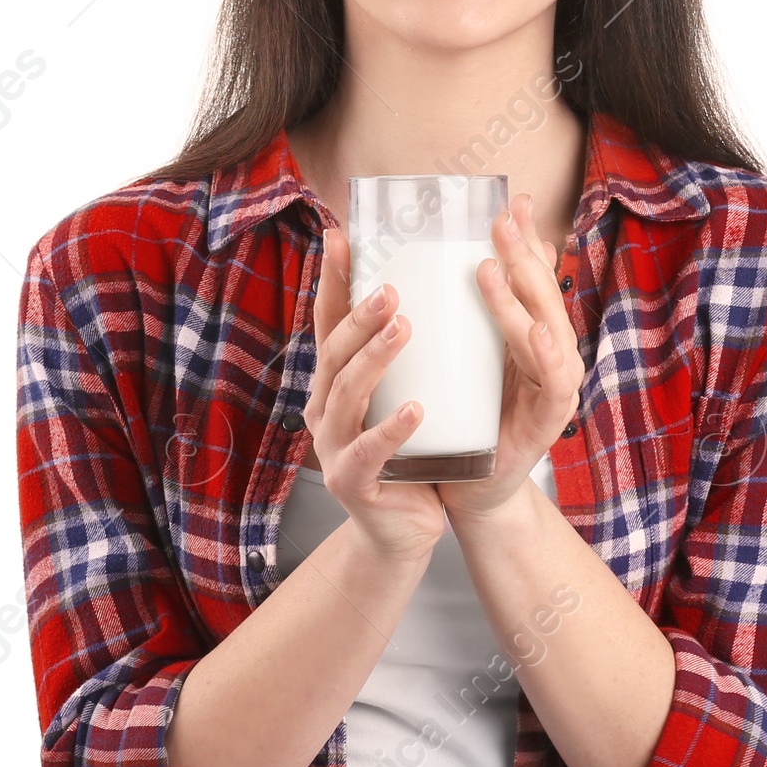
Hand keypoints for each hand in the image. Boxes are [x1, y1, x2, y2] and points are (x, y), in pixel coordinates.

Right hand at [305, 228, 447, 562]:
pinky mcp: (355, 483)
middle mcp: (325, 409)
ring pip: (348, 395)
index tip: (340, 235)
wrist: (402, 530)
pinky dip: (392, 429)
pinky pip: (371, 453)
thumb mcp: (402, 393)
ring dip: (374, 359)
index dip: (332, 281)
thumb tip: (440, 279)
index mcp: (335, 382)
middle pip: (334, 353)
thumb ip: (407, 349)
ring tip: (402, 328)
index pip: (329, 323)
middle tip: (391, 287)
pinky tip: (417, 410)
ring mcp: (335, 447)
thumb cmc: (409, 452)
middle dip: (359, 317)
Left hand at [436, 192, 584, 523]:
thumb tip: (456, 256)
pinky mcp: (549, 419)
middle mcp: (552, 352)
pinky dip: (546, 354)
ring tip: (491, 268)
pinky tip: (536, 331)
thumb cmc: (466, 417)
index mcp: (532, 333)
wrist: (470, 488)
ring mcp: (555, 385)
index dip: (527, 238)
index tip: (513, 200)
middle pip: (543, 294)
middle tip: (499, 220)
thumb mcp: (466, 354)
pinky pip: (553, 381)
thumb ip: (468, 311)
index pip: (533, 276)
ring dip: (521, 298)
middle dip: (521, 255)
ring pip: (547, 330)